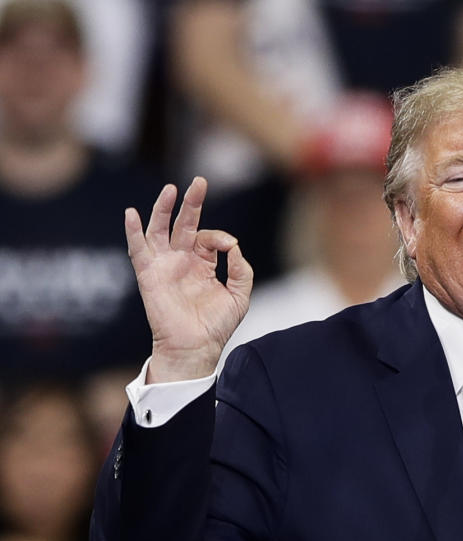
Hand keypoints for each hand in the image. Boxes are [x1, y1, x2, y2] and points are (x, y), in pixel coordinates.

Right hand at [125, 177, 252, 382]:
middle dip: (191, 203)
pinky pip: (137, 250)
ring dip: (163, 209)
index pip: (208, 238)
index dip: (220, 237)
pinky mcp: (149, 275)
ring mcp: (164, 266)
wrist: (196, 348)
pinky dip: (132, 232)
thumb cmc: (216, 326)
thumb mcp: (239, 296)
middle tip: (200, 181)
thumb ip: (241, 270)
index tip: (230, 247)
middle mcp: (182, 261)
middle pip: (184, 224)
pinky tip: (130, 213)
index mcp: (203, 264)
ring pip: (160, 230)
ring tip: (170, 189)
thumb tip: (234, 246)